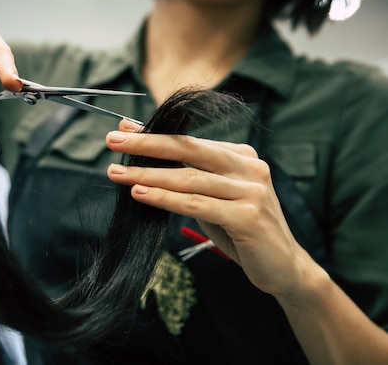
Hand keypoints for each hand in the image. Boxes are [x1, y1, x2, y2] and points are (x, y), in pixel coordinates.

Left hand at [105, 120, 312, 297]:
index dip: (155, 134)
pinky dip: (165, 199)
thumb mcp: (215, 198)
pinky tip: (140, 194)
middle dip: (147, 144)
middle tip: (112, 140)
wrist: (284, 267)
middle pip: (189, 149)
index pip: (191, 141)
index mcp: (241, 157)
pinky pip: (196, 204)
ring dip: (148, 174)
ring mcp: (251, 191)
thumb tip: (147, 160)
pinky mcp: (248, 217)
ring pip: (189, 178)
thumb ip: (189, 177)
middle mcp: (249, 167)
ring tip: (117, 173)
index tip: (123, 129)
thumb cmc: (242, 230)